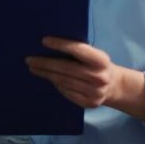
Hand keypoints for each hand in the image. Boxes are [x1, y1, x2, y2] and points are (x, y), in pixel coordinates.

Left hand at [27, 36, 144, 122]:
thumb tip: (51, 45)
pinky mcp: (88, 103)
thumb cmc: (98, 65)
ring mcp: (94, 92)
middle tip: (29, 59)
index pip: (78, 50)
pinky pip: (66, 92)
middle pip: (66, 68)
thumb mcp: (95, 55)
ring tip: (34, 68)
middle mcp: (99, 77)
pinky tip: (48, 79)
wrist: (115, 86)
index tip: (43, 40)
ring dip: (46, 74)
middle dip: (45, 63)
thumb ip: (80, 52)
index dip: (60, 44)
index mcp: (101, 60)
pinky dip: (56, 85)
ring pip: (63, 81)